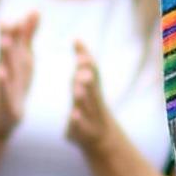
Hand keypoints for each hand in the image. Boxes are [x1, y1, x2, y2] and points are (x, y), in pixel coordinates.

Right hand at [0, 12, 37, 137]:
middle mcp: (5, 67)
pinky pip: (3, 90)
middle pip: (5, 50)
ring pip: (3, 67)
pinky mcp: (4, 100)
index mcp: (12, 57)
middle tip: (6, 20)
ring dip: (3, 55)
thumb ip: (27, 34)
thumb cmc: (14, 80)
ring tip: (5, 41)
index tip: (26, 12)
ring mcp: (3, 84)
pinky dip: (2, 82)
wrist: (1, 114)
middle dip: (6, 35)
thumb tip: (34, 10)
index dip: (17, 26)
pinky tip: (2, 74)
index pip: (13, 38)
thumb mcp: (23, 56)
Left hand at [65, 40, 116, 157]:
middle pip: (89, 87)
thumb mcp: (88, 82)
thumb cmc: (91, 103)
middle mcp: (91, 101)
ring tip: (78, 89)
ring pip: (84, 105)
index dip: (86, 61)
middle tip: (81, 66)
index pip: (90, 72)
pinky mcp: (79, 132)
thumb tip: (77, 38)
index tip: (80, 50)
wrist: (102, 137)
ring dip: (82, 97)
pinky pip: (78, 126)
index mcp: (91, 87)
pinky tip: (73, 115)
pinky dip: (77, 121)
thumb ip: (83, 60)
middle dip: (86, 77)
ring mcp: (87, 117)